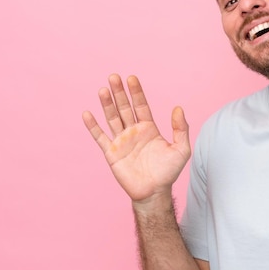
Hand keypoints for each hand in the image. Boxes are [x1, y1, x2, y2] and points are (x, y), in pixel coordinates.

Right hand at [82, 74, 190, 203]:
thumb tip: (178, 108)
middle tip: (114, 76)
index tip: (131, 78)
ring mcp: (122, 141)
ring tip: (102, 90)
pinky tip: (87, 114)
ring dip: (106, 104)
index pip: (141, 105)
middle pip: (124, 108)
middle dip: (119, 93)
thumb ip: (180, 128)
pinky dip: (93, 126)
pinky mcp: (112, 153)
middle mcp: (133, 131)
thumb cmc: (168, 172)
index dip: (136, 92)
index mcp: (149, 128)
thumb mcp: (181, 149)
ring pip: (112, 118)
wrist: (154, 192)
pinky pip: (100, 137)